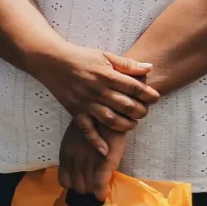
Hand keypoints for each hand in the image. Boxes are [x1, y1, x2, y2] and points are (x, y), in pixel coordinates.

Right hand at [30, 43, 157, 131]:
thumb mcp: (105, 55)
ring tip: (132, 123)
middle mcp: (97, 91)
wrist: (51, 61)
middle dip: (141, 111)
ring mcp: (86, 103)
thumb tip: (150, 68)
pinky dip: (95, 141)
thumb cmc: (80, 57)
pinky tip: (105, 151)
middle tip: (143, 111)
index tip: (154, 98)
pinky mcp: (75, 111)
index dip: (149, 94)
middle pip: (126, 106)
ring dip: (126, 125)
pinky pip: (86, 129)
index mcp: (107, 75)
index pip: (134, 88)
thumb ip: (127, 64)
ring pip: (110, 120)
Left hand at [58, 114, 129, 197]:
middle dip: (86, 187)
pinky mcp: (106, 160)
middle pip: (78, 187)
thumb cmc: (92, 125)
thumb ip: (73, 156)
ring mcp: (89, 161)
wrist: (109, 112)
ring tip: (101, 184)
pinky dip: (102, 191)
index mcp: (66, 155)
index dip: (75, 184)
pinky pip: (100, 182)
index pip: (65, 182)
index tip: (83, 181)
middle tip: (95, 183)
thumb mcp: (74, 140)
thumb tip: (76, 172)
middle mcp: (75, 160)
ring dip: (94, 189)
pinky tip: (103, 195)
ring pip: (88, 188)